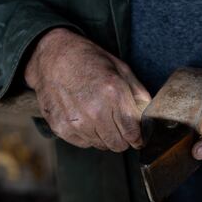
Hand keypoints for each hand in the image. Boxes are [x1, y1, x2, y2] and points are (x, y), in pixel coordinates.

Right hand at [25, 28, 150, 150]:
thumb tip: (148, 117)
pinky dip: (87, 135)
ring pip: (101, 146)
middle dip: (123, 138)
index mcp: (114, 94)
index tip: (138, 138)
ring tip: (99, 116)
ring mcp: (76, 121)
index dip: (138, 138)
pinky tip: (85, 117)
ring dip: (104, 136)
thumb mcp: (122, 69)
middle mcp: (95, 111)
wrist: (53, 55)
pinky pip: (83, 143)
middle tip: (119, 127)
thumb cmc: (89, 60)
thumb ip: (139, 94)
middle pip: (118, 145)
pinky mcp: (61, 127)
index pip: (132, 134)